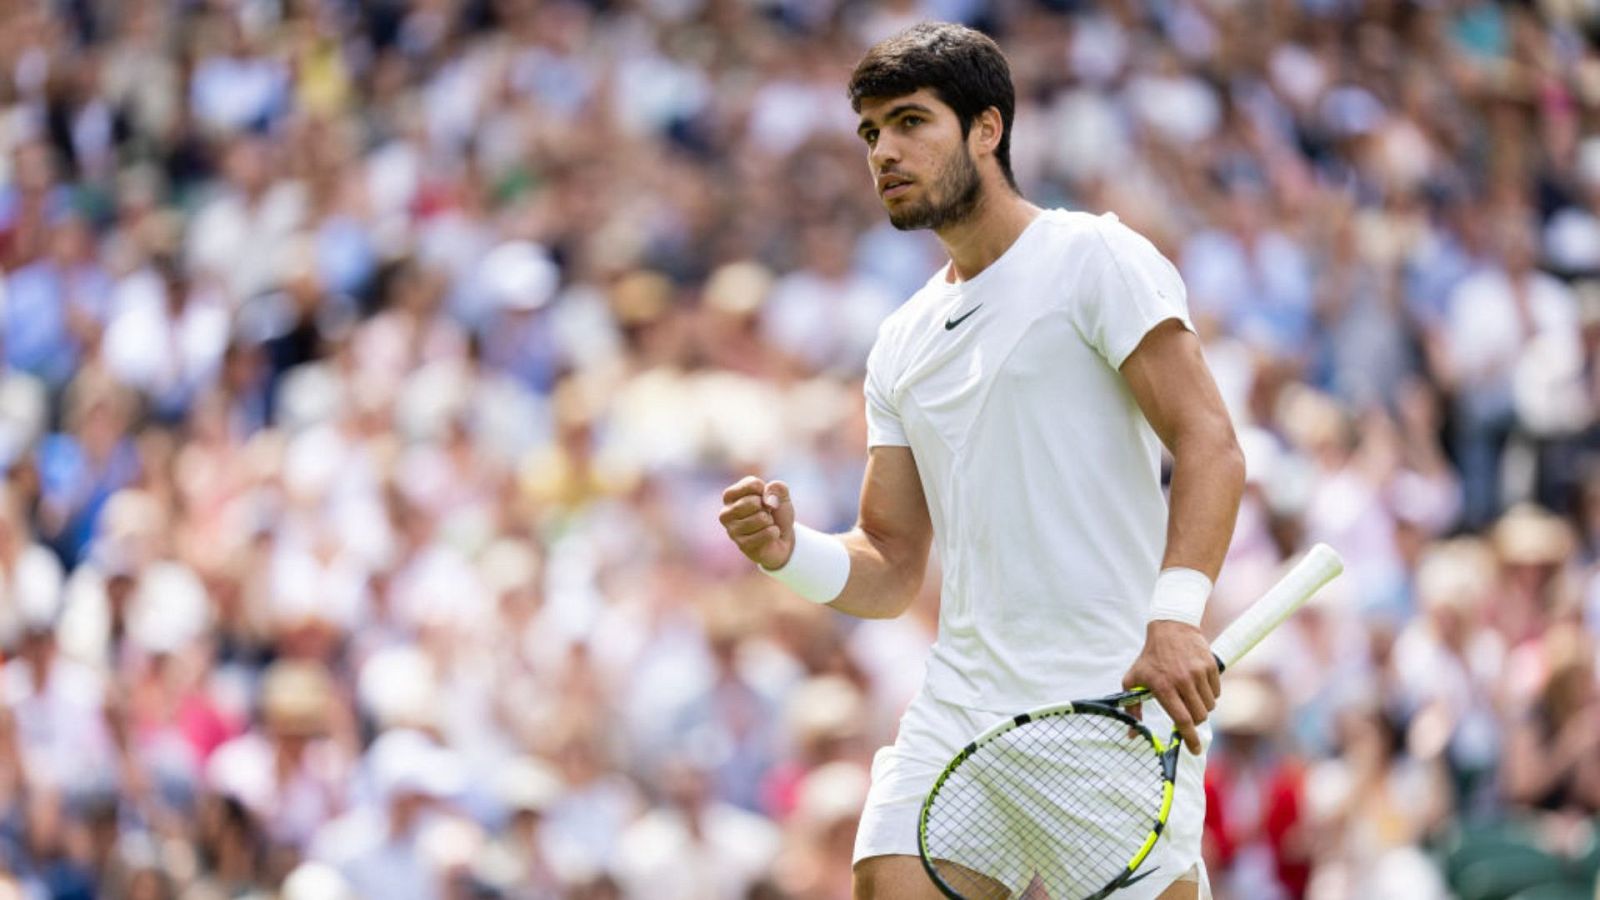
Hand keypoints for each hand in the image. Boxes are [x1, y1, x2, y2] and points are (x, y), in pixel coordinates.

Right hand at [719, 476, 795, 569]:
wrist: (782, 539)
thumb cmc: (776, 513)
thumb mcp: (781, 495)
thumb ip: (777, 487)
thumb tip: (767, 498)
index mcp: (730, 496)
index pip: (751, 484)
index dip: (766, 490)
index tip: (765, 497)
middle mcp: (726, 513)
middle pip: (753, 502)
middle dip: (767, 507)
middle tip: (766, 513)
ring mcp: (732, 530)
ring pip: (761, 518)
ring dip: (770, 521)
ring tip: (766, 524)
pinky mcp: (742, 545)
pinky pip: (766, 534)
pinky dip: (774, 533)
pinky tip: (770, 535)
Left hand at [1121, 621, 1219, 754]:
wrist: (1171, 627)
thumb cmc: (1149, 657)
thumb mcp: (1133, 679)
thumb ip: (1132, 707)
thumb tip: (1132, 735)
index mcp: (1162, 687)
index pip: (1181, 720)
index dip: (1189, 739)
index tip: (1195, 750)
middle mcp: (1182, 680)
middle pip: (1199, 716)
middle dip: (1195, 722)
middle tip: (1188, 716)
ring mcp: (1198, 673)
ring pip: (1210, 706)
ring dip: (1203, 708)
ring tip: (1191, 697)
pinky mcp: (1211, 666)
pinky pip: (1217, 692)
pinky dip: (1210, 695)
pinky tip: (1199, 686)